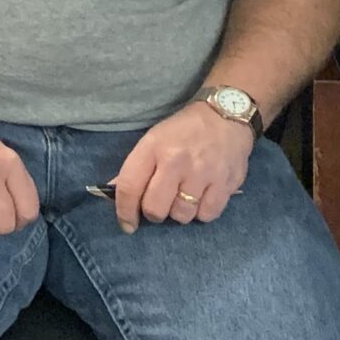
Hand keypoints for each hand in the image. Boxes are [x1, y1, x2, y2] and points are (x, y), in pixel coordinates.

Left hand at [109, 100, 254, 232]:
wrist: (226, 115)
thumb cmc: (184, 130)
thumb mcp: (153, 140)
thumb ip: (135, 169)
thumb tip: (113, 193)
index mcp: (153, 147)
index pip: (129, 187)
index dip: (124, 212)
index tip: (127, 224)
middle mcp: (177, 161)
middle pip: (155, 209)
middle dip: (154, 213)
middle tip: (161, 203)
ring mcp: (203, 173)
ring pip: (182, 215)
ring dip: (180, 212)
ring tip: (184, 196)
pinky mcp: (226, 183)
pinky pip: (207, 215)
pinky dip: (203, 212)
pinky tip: (203, 196)